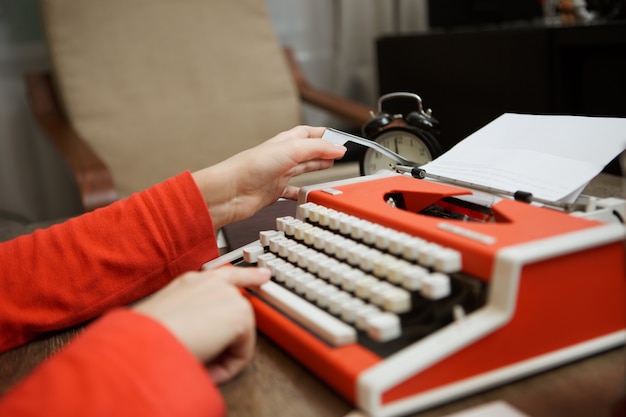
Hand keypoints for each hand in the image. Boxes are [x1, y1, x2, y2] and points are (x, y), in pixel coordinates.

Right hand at [132, 267, 270, 383]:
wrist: (144, 340)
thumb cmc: (142, 336)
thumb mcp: (165, 322)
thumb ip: (186, 321)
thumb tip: (197, 340)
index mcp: (189, 283)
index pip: (225, 276)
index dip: (249, 275)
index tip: (264, 275)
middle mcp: (211, 283)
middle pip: (240, 306)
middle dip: (229, 339)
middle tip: (208, 358)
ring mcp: (227, 295)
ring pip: (237, 336)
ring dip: (221, 356)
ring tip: (196, 364)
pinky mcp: (240, 314)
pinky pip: (242, 353)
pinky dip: (227, 367)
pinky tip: (207, 369)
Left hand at [192, 126, 345, 229]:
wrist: (230, 192)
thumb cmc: (250, 167)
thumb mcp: (291, 150)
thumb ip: (317, 149)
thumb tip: (338, 148)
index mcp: (284, 142)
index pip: (308, 133)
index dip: (324, 135)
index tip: (340, 139)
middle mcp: (280, 157)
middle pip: (307, 151)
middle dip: (323, 151)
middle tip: (339, 153)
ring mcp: (277, 175)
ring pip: (301, 169)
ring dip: (315, 168)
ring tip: (329, 167)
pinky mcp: (273, 192)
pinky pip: (292, 192)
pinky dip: (302, 193)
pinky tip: (308, 195)